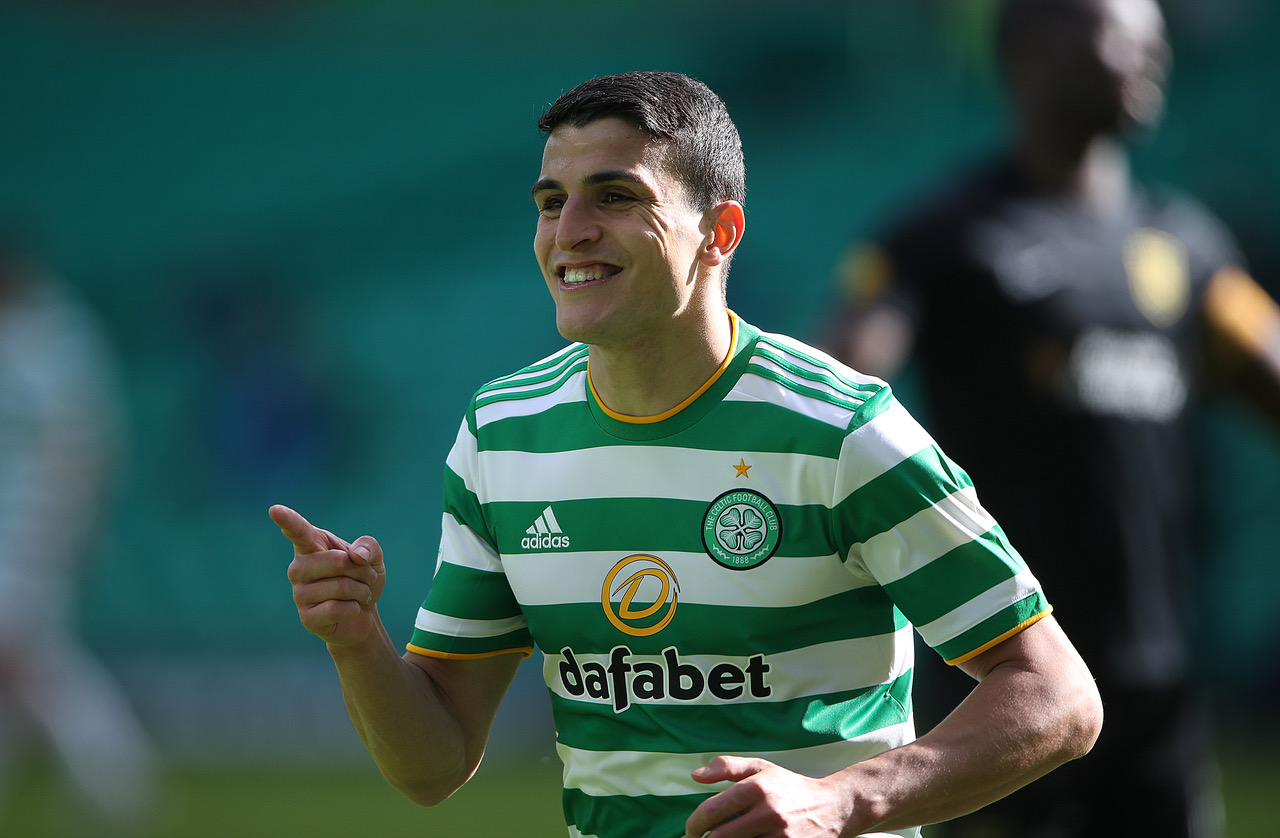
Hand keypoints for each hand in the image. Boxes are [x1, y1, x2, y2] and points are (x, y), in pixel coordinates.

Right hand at [270, 504, 384, 645]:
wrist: (363, 615)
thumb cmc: (362, 579)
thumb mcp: (373, 557)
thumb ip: (369, 546)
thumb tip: (355, 555)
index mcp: (311, 546)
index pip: (298, 530)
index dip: (287, 520)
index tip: (274, 510)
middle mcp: (298, 568)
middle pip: (338, 562)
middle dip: (362, 571)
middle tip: (365, 578)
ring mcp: (299, 594)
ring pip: (342, 587)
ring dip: (362, 591)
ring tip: (359, 594)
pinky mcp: (306, 618)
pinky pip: (337, 609)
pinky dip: (354, 608)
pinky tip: (350, 609)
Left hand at [684, 757, 854, 837]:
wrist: (834, 807)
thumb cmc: (790, 787)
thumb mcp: (761, 768)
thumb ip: (727, 767)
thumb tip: (695, 776)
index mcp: (757, 787)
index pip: (712, 810)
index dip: (694, 824)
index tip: (691, 830)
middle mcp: (769, 811)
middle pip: (720, 837)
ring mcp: (782, 835)